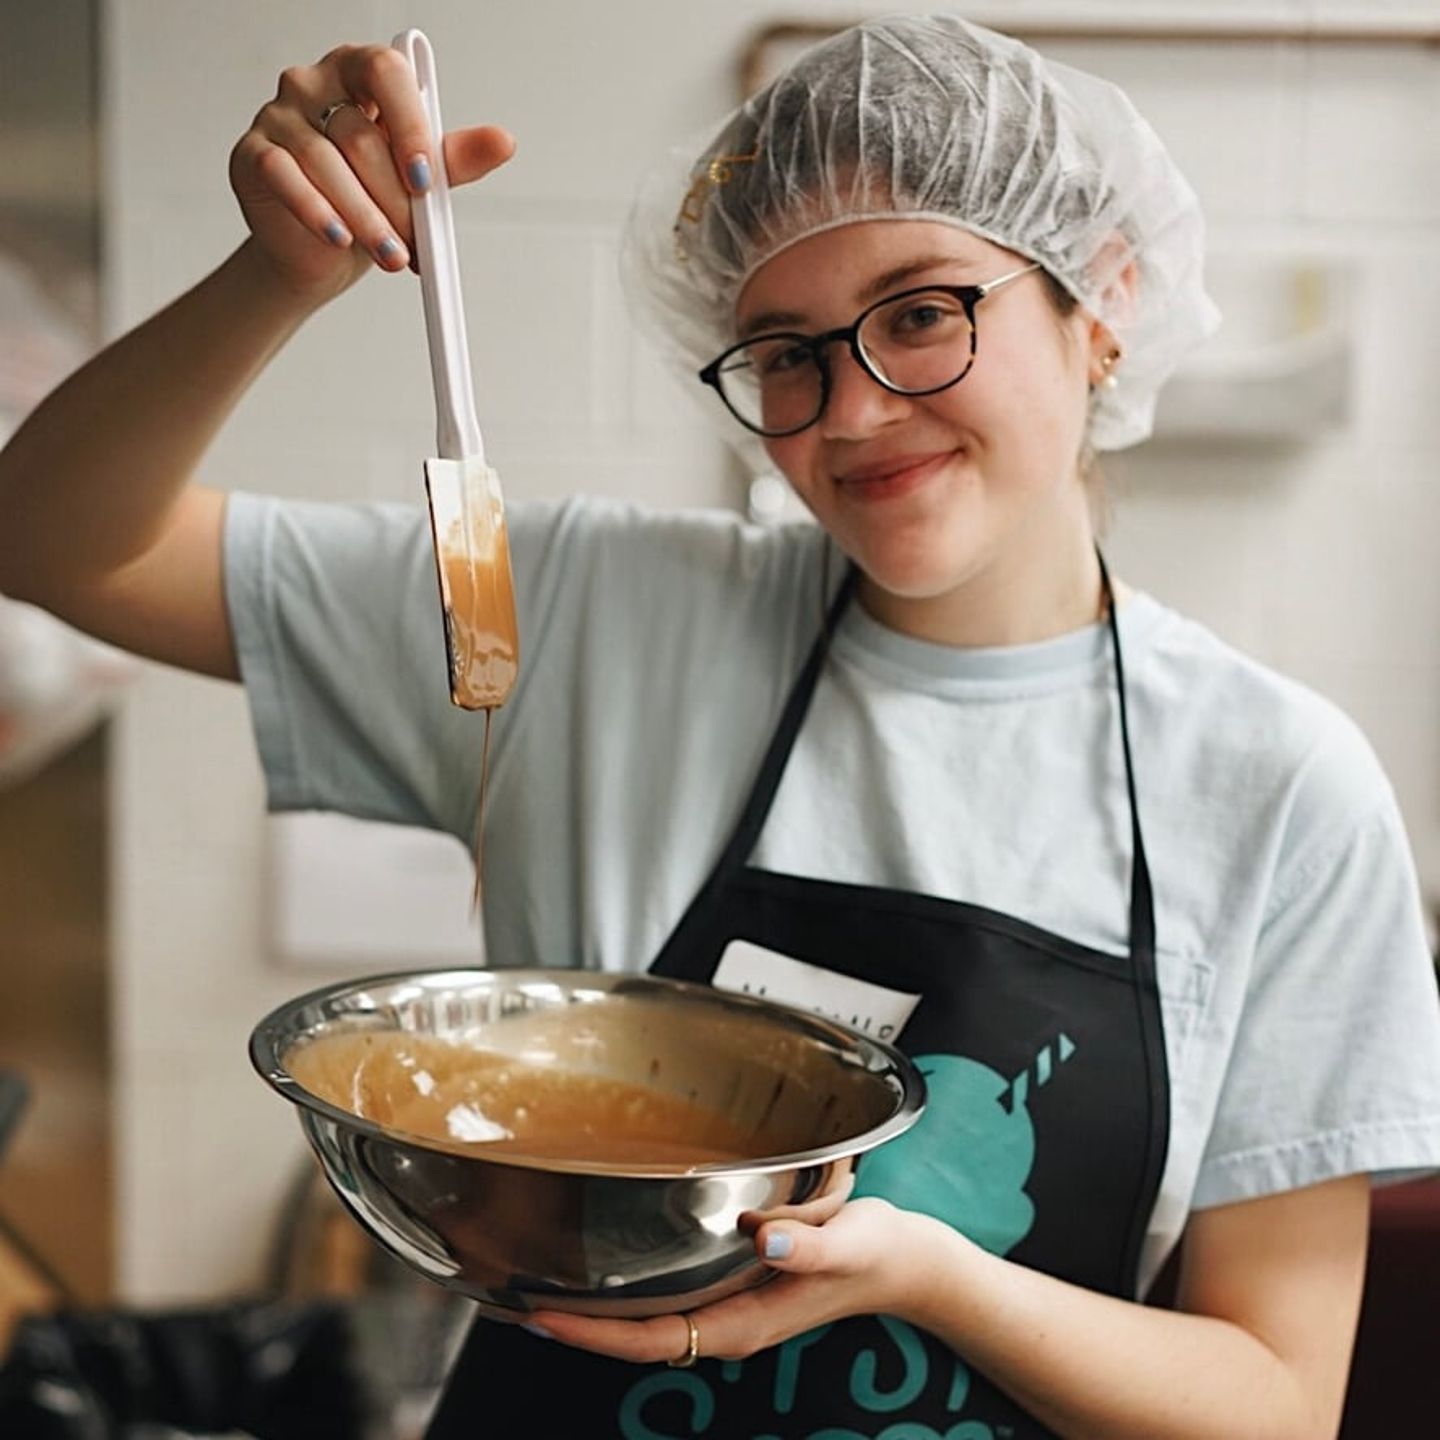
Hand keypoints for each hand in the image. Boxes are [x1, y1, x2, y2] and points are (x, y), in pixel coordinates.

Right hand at [228, 43, 514, 302]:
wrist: (322, 248)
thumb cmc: (372, 198)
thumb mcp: (418, 179)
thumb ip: (454, 158)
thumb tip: (503, 142)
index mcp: (359, 72)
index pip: (385, 71)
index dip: (409, 125)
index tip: (426, 180)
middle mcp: (313, 84)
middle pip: (358, 133)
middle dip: (394, 198)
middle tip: (416, 241)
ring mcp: (277, 116)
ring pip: (325, 162)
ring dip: (365, 218)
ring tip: (391, 256)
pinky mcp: (252, 154)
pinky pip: (285, 178)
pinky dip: (317, 213)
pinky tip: (340, 238)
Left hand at [527, 1187, 938, 1364]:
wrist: (905, 1261)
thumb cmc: (877, 1252)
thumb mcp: (849, 1243)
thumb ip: (811, 1246)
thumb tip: (765, 1240)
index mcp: (740, 1323)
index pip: (649, 1339)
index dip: (591, 1332)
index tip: (539, 1315)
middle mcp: (724, 1322)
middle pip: (632, 1337)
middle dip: (574, 1323)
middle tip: (509, 1294)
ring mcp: (725, 1307)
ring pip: (643, 1319)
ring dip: (593, 1306)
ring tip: (536, 1279)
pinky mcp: (731, 1285)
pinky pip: (665, 1296)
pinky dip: (625, 1286)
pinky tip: (602, 1258)